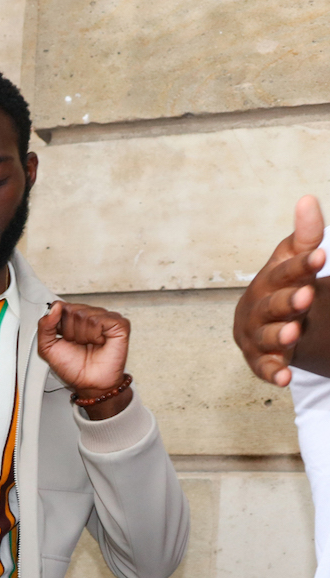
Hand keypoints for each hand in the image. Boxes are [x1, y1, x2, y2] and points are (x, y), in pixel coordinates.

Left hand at [37, 301, 132, 415]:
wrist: (89, 383)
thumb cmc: (72, 366)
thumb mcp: (47, 347)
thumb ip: (44, 326)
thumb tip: (55, 306)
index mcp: (73, 317)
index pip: (59, 306)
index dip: (57, 324)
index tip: (62, 339)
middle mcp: (89, 314)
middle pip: (70, 310)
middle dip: (69, 332)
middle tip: (78, 344)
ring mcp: (105, 317)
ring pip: (83, 315)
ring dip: (82, 336)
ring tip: (89, 344)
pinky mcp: (118, 323)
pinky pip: (98, 320)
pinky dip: (94, 335)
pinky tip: (99, 342)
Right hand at [234, 195, 326, 386]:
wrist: (257, 322)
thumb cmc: (281, 287)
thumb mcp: (292, 260)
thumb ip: (305, 235)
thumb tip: (308, 198)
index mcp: (270, 280)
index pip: (286, 269)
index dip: (302, 263)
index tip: (321, 254)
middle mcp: (259, 307)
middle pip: (274, 304)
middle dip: (288, 300)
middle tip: (306, 296)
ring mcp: (257, 334)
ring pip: (267, 335)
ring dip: (279, 335)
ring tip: (293, 333)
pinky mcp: (259, 359)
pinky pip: (264, 367)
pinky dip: (272, 372)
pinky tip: (284, 379)